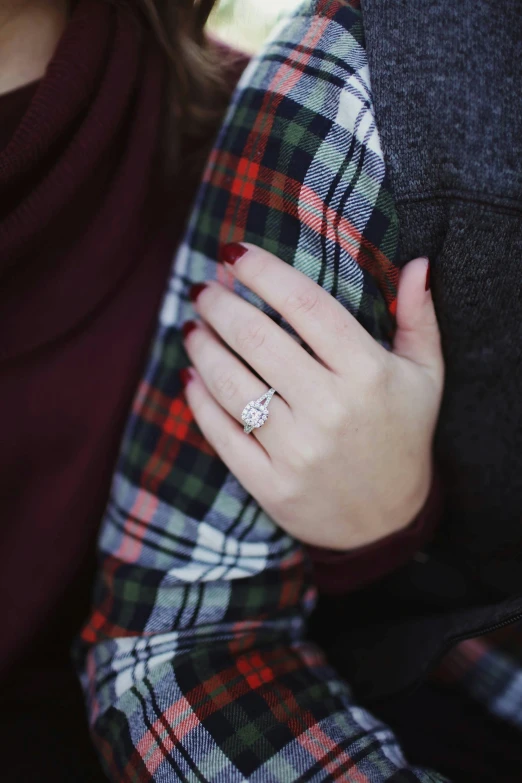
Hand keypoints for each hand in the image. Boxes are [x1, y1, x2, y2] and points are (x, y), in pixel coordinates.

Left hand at [181, 243, 443, 549]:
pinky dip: (198, 399)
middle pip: (257, 339)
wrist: (387, 523)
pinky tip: (191, 374)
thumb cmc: (403, 437)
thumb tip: (418, 263)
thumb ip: (419, 319)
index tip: (235, 254)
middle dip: (220, 304)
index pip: (305, 304)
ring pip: (231, 383)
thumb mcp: (426, 378)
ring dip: (203, 346)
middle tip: (203, 289)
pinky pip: (221, 432)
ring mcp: (296, 450)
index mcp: (367, 373)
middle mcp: (329, 409)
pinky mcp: (269, 483)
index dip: (263, 271)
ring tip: (192, 326)